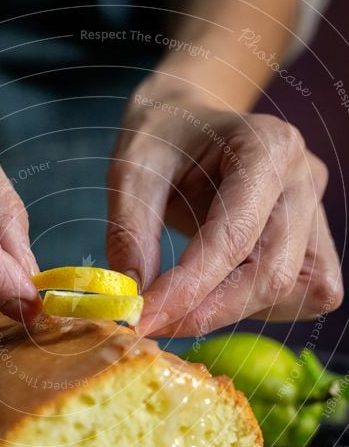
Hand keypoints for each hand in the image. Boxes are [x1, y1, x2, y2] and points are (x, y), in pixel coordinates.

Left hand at [107, 86, 342, 336]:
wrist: (190, 123)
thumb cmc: (163, 139)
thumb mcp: (132, 168)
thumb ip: (130, 228)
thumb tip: (134, 294)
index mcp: (268, 146)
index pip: (234, 235)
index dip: (188, 288)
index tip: (143, 317)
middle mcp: (304, 179)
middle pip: (272, 273)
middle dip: (208, 311)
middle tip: (151, 323)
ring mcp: (316, 213)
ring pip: (292, 293)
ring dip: (231, 313)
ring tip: (177, 306)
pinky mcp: (315, 243)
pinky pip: (302, 296)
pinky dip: (254, 308)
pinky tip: (213, 294)